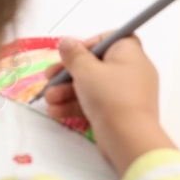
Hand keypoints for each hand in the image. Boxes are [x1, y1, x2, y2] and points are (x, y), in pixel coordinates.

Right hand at [40, 35, 173, 171]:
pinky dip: (76, 104)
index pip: (109, 39)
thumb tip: (67, 41)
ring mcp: (125, 93)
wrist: (129, 139)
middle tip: (48, 76)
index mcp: (129, 54)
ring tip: (49, 98)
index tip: (71, 53)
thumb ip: (73, 54)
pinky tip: (56, 111)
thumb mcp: (86, 70)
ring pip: (91, 85)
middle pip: (94, 64)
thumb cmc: (110, 96)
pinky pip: (95, 102)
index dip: (87, 44)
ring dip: (66, 90)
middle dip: (67, 72)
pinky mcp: (119, 112)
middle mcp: (131, 71)